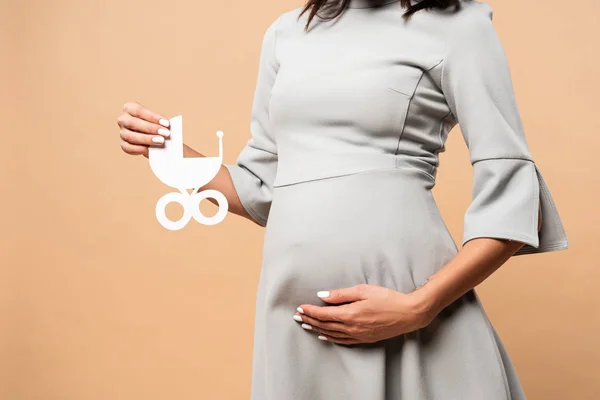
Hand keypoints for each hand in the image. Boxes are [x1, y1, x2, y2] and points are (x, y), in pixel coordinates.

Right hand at [117, 101, 170, 156]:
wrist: (152, 137)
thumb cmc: (155, 125)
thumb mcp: (157, 120)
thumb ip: (161, 123)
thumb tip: (168, 129)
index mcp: (130, 108)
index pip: (138, 110)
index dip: (153, 117)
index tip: (166, 123)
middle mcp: (123, 119)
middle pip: (132, 123)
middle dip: (150, 128)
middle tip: (165, 133)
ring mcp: (122, 132)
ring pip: (130, 136)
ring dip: (146, 139)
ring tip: (160, 141)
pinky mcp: (123, 144)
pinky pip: (128, 147)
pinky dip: (139, 149)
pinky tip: (149, 149)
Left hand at [294, 284, 435, 344]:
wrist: (408, 313)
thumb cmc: (388, 298)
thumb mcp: (363, 290)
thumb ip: (341, 294)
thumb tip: (322, 295)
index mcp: (350, 314)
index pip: (323, 313)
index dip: (309, 311)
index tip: (300, 307)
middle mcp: (351, 327)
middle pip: (324, 324)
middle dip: (309, 320)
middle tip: (297, 316)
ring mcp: (357, 335)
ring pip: (331, 333)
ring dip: (316, 329)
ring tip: (305, 325)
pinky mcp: (364, 339)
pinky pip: (342, 340)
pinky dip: (330, 338)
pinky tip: (324, 336)